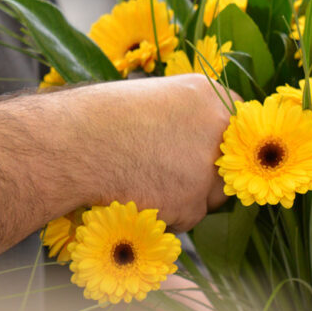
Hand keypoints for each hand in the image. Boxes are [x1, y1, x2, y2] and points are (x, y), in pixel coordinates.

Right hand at [76, 72, 231, 231]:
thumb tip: (193, 144)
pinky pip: (187, 218)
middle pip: (229, 163)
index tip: (203, 151)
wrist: (73, 144)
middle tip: (170, 174)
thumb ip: (183, 117)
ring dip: (185, 197)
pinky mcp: (192, 201)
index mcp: (206, 93)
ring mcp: (207, 165)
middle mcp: (216, 126)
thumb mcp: (150, 99)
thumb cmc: (98, 118)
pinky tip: (136, 198)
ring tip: (144, 183)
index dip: (219, 142)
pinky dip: (165, 216)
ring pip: (212, 195)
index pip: (238, 123)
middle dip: (206, 175)